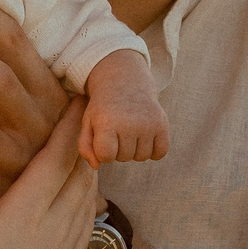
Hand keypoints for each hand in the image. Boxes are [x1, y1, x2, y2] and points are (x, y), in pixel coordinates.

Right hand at [0, 97, 95, 248]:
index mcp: (28, 214)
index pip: (59, 154)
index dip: (71, 120)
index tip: (78, 88)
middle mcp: (55, 228)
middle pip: (82, 170)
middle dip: (86, 135)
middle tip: (90, 104)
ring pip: (88, 196)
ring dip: (89, 165)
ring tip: (88, 141)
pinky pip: (85, 222)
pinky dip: (87, 197)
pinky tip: (81, 198)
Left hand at [77, 50, 169, 164]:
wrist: (126, 82)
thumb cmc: (104, 108)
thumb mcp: (88, 122)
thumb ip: (85, 147)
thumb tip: (97, 166)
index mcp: (107, 123)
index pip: (106, 157)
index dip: (104, 152)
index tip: (104, 139)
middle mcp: (129, 123)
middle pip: (124, 157)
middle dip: (119, 149)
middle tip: (118, 131)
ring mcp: (148, 124)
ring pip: (141, 157)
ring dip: (135, 149)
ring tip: (130, 132)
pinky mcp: (162, 124)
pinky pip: (160, 152)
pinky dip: (153, 150)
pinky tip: (145, 137)